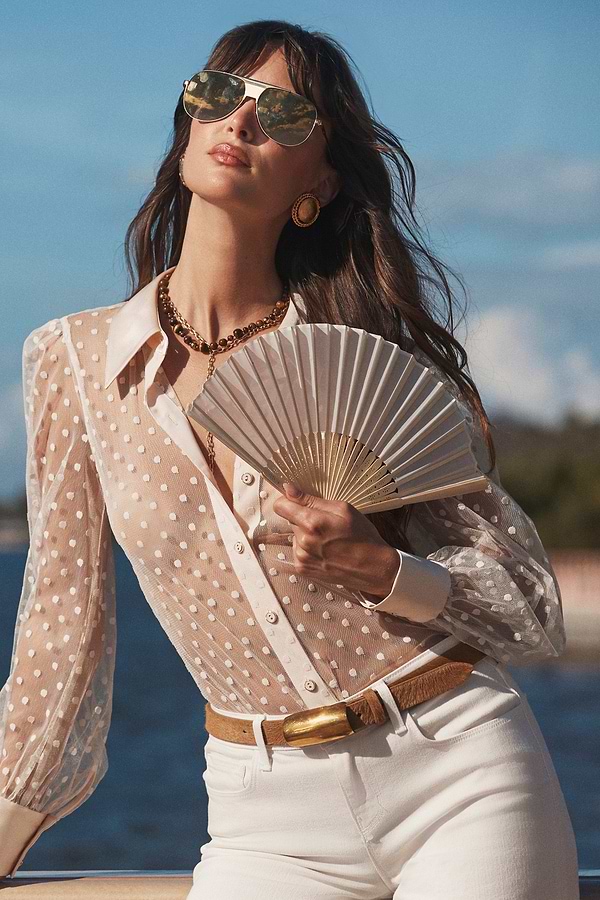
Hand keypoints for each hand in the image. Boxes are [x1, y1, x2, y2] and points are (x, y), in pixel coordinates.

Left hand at [271, 482, 399, 597]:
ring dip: (306, 534)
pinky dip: (308, 548)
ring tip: (328, 539)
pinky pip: (298, 550)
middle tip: (325, 523)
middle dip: (303, 518)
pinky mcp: (303, 569)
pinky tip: (325, 550)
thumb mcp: (343, 509)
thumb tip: (288, 489)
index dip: (288, 500)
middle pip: (290, 520)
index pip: (280, 506)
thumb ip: (311, 499)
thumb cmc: (362, 536)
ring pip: (295, 535)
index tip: (297, 501)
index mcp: (312, 523)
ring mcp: (301, 557)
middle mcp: (303, 542)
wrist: (373, 568)